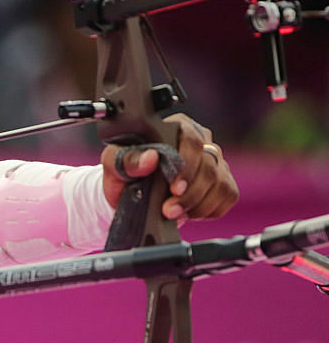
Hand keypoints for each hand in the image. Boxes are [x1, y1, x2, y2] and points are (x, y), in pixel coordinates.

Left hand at [101, 113, 238, 223]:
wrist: (128, 194)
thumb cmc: (122, 173)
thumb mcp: (114, 164)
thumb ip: (127, 159)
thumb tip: (150, 158)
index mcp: (177, 128)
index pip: (192, 140)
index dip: (186, 166)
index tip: (174, 188)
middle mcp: (201, 141)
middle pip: (209, 165)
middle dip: (189, 193)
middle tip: (169, 210)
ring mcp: (214, 162)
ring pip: (221, 183)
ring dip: (199, 205)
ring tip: (175, 214)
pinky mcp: (222, 182)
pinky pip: (228, 196)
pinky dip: (210, 209)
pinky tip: (189, 213)